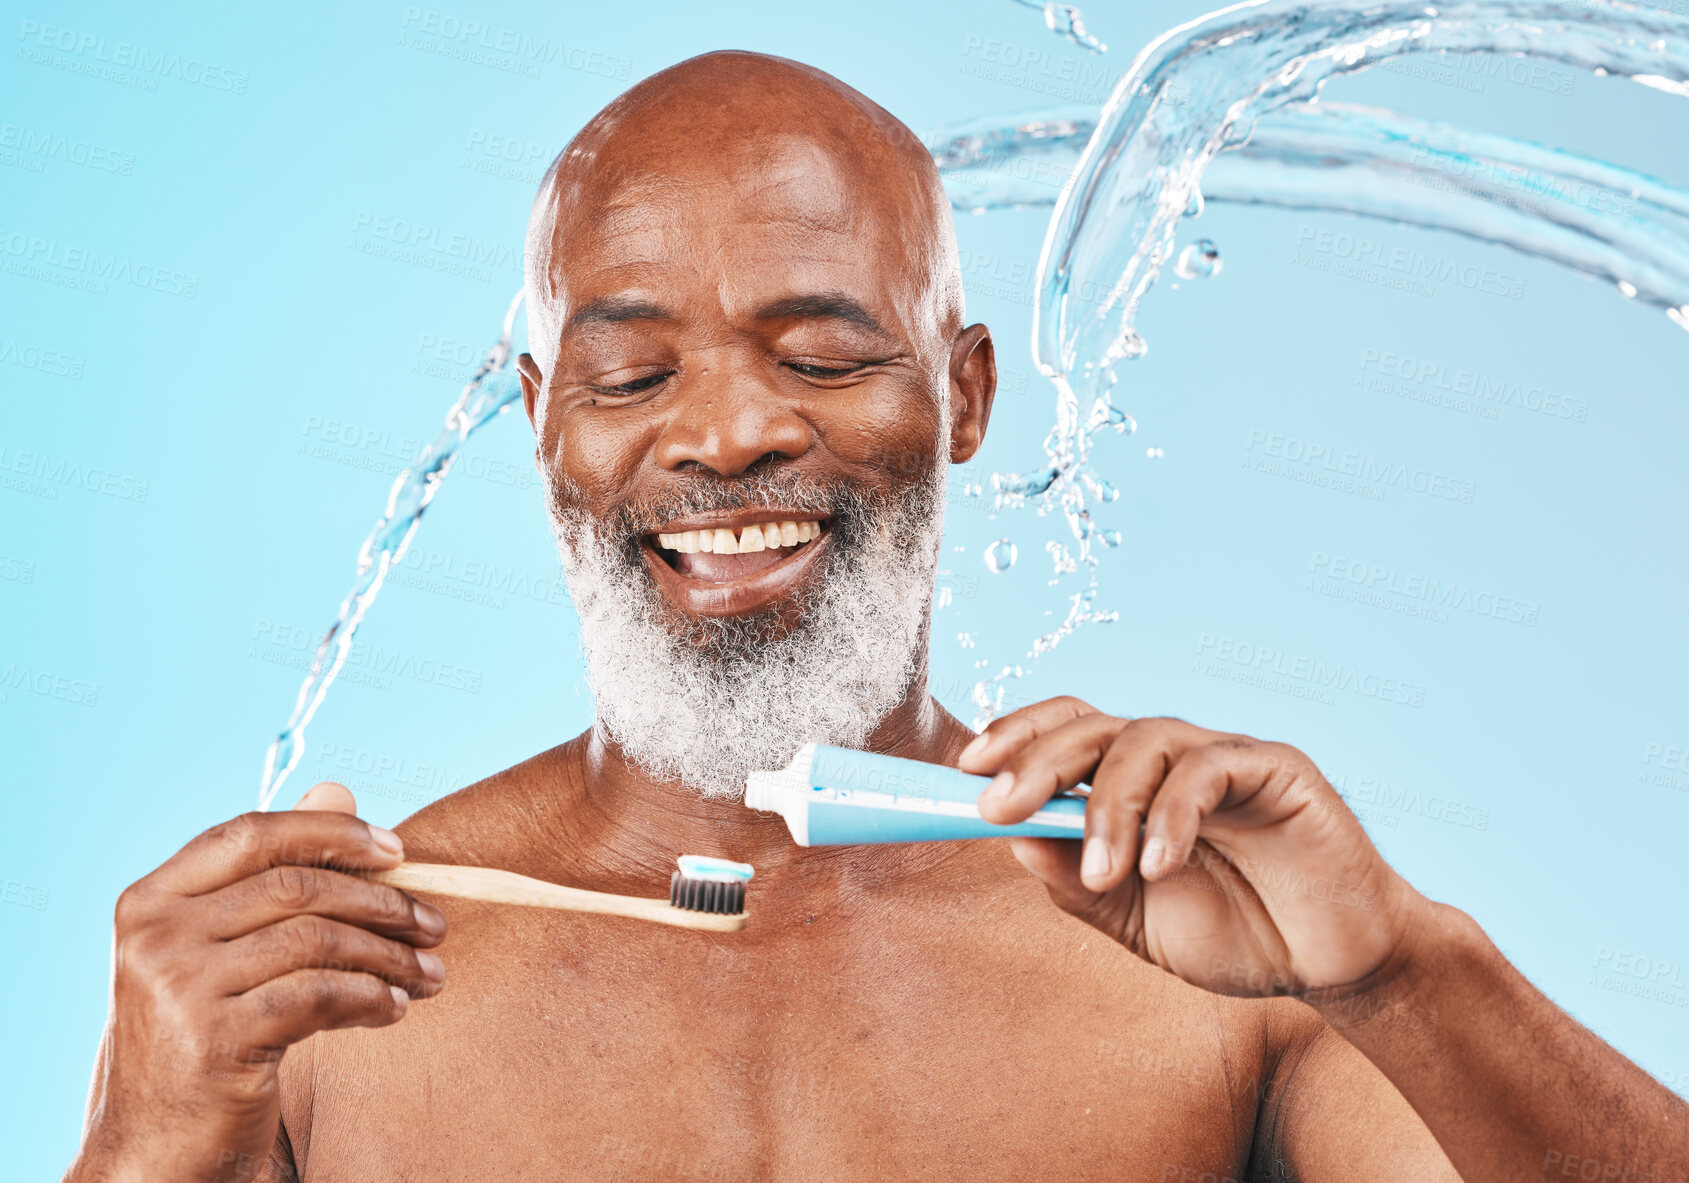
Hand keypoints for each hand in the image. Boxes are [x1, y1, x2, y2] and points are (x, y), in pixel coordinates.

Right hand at [66, 784, 445, 1182]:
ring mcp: (177, 988)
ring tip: (430, 974)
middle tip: (435, 925)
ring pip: (316, 941)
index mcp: (149, 899)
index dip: (331, 831)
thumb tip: (339, 788)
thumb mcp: (225, 950)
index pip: (251, 833)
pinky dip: (371, 999)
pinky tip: (396, 1009)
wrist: (156, 1148)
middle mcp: (154, 935)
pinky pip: (319, 997)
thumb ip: (273, 872)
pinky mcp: (213, 1041)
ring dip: (389, 956)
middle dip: (381, 901)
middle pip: (296, 886)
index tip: (397, 849)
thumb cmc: (203, 1035)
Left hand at [959, 699, 1428, 998]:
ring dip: (1108, 806)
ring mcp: (1224, 755)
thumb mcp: (1136, 919)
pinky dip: (1173, 815)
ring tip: (1106, 872)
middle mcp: (1172, 756)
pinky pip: (1209, 769)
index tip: (965, 770)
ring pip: (1143, 740)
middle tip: (998, 807)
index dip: (1014, 737)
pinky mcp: (1276, 767)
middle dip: (1035, 761)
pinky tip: (1162, 866)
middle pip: (1089, 726)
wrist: (1333, 967)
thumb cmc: (1238, 934)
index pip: (1063, 731)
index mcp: (1132, 782)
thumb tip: (1012, 837)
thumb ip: (1077, 882)